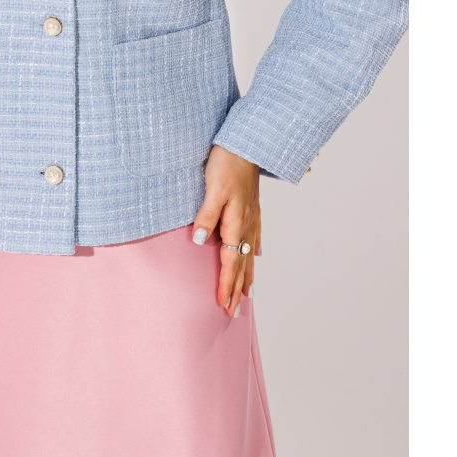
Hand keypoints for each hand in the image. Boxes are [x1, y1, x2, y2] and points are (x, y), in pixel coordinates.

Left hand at [192, 144, 260, 316]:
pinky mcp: (253, 206)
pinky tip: (257, 256)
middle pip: (242, 263)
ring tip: (247, 295)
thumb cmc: (226, 163)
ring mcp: (252, 216)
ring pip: (250, 253)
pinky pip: (255, 236)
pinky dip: (254, 251)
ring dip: (247, 276)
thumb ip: (205, 215)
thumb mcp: (212, 188)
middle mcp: (246, 224)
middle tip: (234, 313)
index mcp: (235, 222)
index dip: (226, 284)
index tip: (223, 305)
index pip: (230, 261)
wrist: (245, 142)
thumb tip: (199, 241)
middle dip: (237, 289)